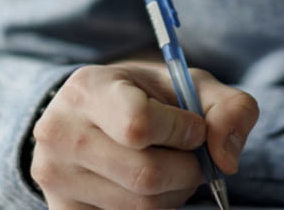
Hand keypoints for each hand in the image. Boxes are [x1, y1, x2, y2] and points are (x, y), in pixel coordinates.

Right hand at [30, 61, 259, 209]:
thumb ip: (229, 108)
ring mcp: (55, 176)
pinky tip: (145, 188)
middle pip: (145, 175)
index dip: (182, 132)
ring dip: (173, 193)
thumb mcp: (189, 86)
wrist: (92, 117)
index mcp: (87, 89)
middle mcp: (59, 132)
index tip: (192, 127)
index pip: (138, 124)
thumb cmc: (147, 97)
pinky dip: (153, 209)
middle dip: (186, 170)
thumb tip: (226, 160)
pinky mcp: (61, 209)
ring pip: (140, 206)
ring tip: (168, 169)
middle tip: (190, 156)